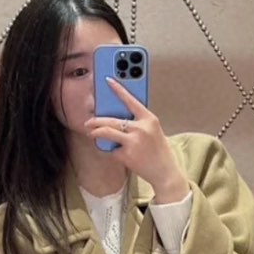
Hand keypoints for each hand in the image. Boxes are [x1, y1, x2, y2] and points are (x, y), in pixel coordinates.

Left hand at [84, 78, 185, 197]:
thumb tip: (116, 118)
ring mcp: (133, 142)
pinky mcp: (127, 155)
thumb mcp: (153, 131)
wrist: (165, 172)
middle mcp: (141, 128)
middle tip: (88, 122)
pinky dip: (113, 152)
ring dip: (95, 133)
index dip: (118, 89)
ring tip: (91, 133)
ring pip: (107, 133)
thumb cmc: (158, 150)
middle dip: (96, 120)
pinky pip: (112, 150)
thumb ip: (138, 122)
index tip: (108, 80)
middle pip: (112, 120)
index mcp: (149, 119)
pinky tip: (118, 154)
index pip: (131, 100)